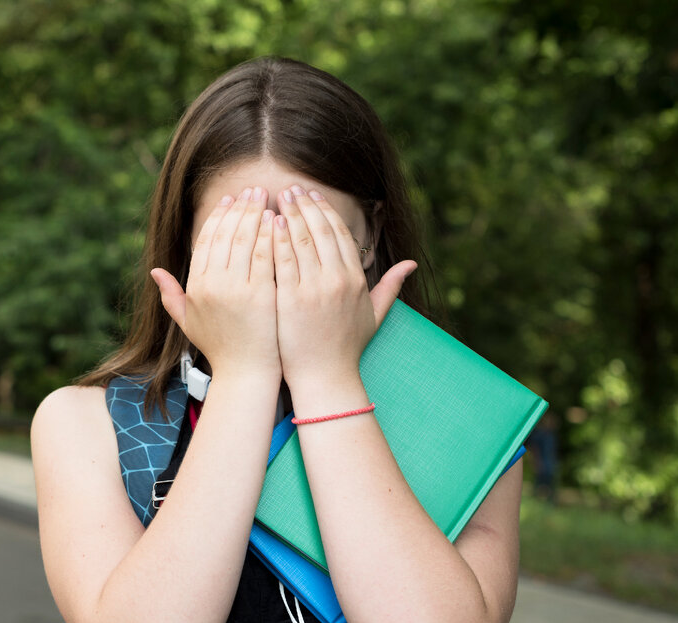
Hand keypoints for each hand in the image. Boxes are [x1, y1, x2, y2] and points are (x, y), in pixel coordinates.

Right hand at [151, 187, 280, 381]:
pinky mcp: (261, 295)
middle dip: (240, 207)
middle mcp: (212, 285)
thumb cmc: (221, 349)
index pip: (206, 241)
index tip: (230, 200)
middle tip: (253, 190)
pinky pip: (266, 255)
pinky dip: (271, 234)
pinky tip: (279, 220)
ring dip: (256, 213)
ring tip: (267, 197)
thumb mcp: (189, 322)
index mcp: (195, 287)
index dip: (218, 217)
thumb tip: (155, 271)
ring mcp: (236, 290)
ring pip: (246, 239)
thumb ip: (171, 296)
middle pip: (226, 234)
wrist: (246, 375)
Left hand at [273, 185, 416, 393]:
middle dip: (305, 206)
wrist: (325, 378)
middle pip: (320, 231)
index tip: (313, 196)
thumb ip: (390, 286)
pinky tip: (267, 224)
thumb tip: (411, 264)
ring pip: (301, 241)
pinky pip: (282, 261)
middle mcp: (337, 280)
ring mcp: (314, 289)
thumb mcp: (375, 315)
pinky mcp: (291, 299)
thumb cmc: (347, 348)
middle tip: (292, 189)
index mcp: (356, 280)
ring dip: (289, 216)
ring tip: (277, 198)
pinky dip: (275, 240)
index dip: (326, 212)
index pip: (341, 235)